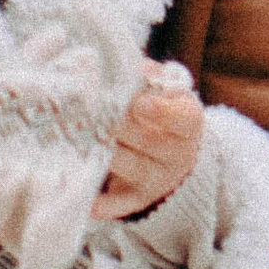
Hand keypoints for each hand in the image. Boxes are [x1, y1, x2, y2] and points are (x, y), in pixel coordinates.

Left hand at [94, 63, 202, 219]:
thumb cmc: (158, 108)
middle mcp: (178, 154)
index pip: (183, 119)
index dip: (163, 112)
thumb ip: (146, 76)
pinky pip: (121, 203)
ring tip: (79, 141)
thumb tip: (122, 64)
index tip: (140, 103)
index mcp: (188, 122)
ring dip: (106, 155)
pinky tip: (89, 201)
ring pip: (133, 168)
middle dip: (119, 126)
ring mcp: (159, 179)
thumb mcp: (163, 89)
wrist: (170, 151)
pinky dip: (105, 204)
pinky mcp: (138, 198)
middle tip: (91, 111)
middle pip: (150, 142)